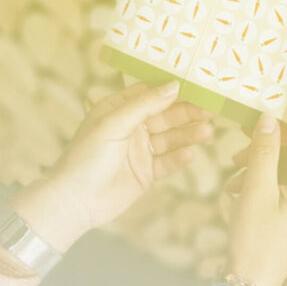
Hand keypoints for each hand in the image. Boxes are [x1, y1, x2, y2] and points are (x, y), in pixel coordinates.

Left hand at [12, 81, 212, 250]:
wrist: (76, 201)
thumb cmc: (87, 157)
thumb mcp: (114, 124)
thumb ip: (145, 105)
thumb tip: (173, 85)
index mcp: (117, 109)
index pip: (149, 92)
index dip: (171, 88)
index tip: (196, 84)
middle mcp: (130, 128)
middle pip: (164, 115)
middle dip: (186, 112)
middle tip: (210, 109)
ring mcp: (139, 151)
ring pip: (169, 138)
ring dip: (187, 134)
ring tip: (207, 132)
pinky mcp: (145, 173)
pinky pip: (167, 162)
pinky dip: (179, 157)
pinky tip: (191, 154)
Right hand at [222, 115, 286, 285]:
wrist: (249, 284)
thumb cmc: (255, 239)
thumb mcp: (256, 189)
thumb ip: (264, 150)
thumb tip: (270, 119)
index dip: (278, 128)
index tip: (253, 117)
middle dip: (263, 152)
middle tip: (236, 148)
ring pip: (282, 171)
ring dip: (256, 169)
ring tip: (232, 180)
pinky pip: (279, 188)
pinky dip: (258, 185)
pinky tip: (237, 192)